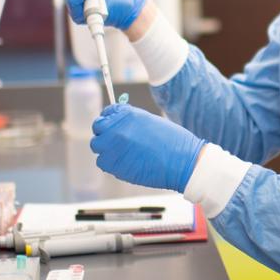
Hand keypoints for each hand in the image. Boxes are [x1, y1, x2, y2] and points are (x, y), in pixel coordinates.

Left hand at [90, 104, 205, 191]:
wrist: (181, 160)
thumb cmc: (171, 141)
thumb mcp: (149, 121)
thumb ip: (129, 121)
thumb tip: (117, 125)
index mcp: (126, 114)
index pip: (105, 114)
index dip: (108, 121)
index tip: (112, 126)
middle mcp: (116, 128)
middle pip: (98, 130)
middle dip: (105, 135)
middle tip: (116, 142)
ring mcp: (113, 147)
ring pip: (98, 148)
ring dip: (107, 151)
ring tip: (125, 154)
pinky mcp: (114, 165)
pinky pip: (104, 163)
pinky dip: (112, 164)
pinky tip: (127, 163)